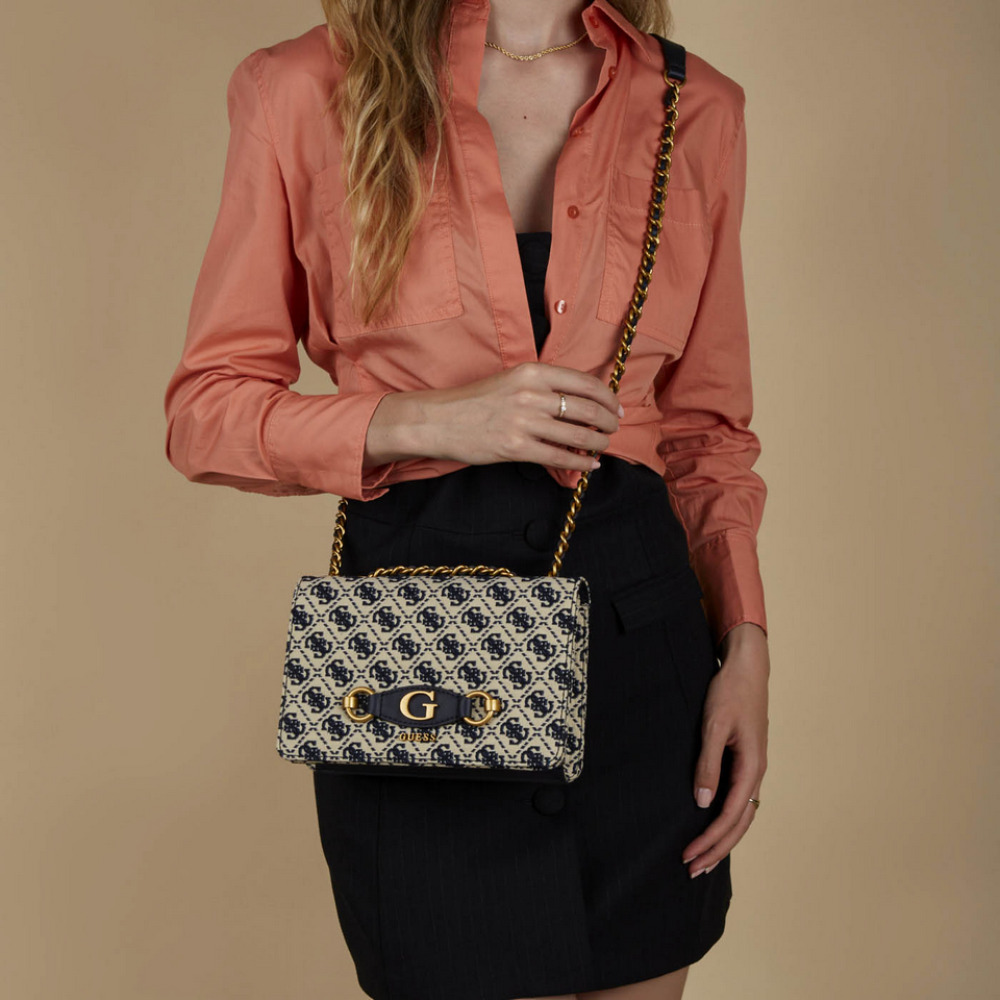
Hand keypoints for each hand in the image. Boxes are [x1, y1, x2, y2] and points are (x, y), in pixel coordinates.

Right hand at [363, 362, 623, 472]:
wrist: (439, 420)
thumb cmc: (475, 401)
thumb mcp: (511, 380)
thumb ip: (543, 387)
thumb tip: (580, 401)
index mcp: (532, 372)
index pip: (584, 382)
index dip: (607, 397)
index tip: (616, 406)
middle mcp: (531, 395)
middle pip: (587, 409)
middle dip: (608, 421)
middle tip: (613, 428)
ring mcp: (524, 422)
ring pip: (577, 434)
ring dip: (598, 442)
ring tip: (604, 445)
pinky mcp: (516, 448)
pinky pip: (559, 457)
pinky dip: (581, 462)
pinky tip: (590, 464)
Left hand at [681, 622, 768, 876]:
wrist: (747, 667)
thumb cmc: (729, 692)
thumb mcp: (714, 725)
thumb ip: (708, 763)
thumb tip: (702, 802)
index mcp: (752, 766)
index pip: (731, 816)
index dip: (710, 840)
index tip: (689, 856)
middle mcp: (756, 772)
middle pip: (740, 823)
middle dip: (716, 849)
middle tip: (692, 870)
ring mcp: (753, 767)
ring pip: (742, 814)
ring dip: (722, 838)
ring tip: (702, 858)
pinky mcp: (746, 760)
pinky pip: (739, 800)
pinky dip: (727, 820)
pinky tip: (713, 826)